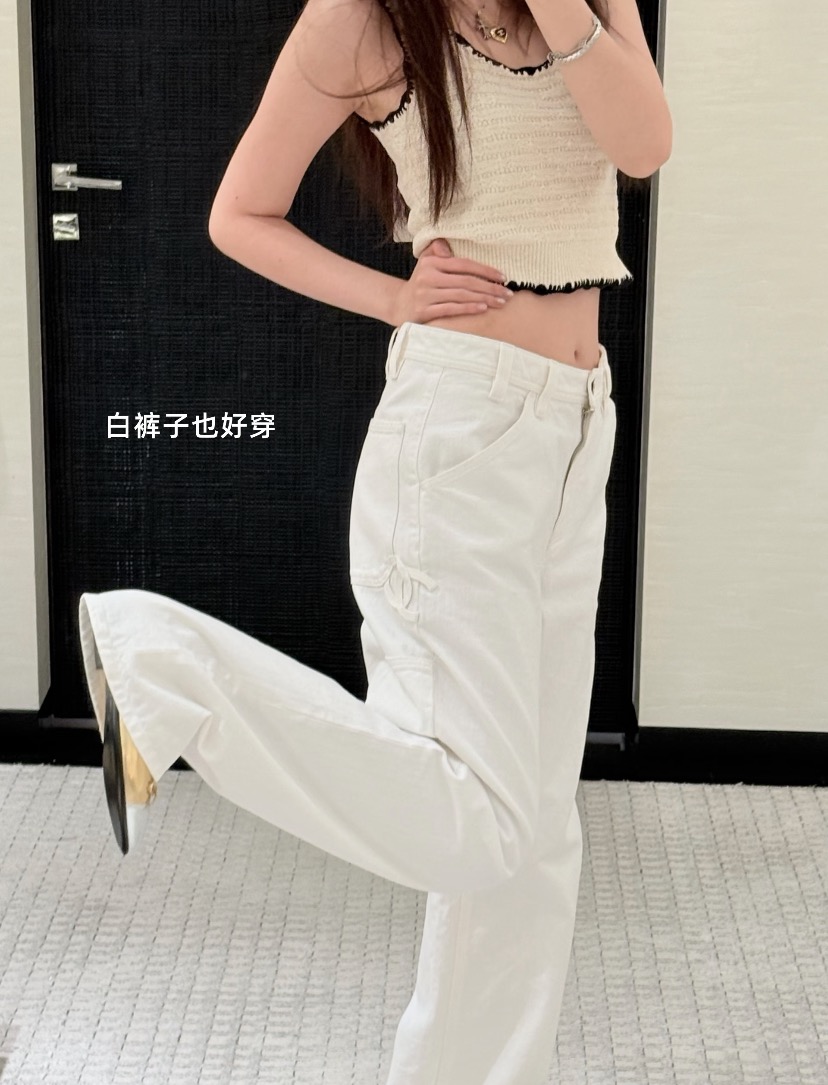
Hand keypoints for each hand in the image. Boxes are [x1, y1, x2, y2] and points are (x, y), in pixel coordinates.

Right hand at [388, 238, 513, 325]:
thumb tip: (447, 245)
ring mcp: (425, 295)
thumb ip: (437, 250)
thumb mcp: (426, 263)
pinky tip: (483, 309)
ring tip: (500, 303)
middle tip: (507, 294)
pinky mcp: (424, 312)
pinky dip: (468, 308)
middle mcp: (428, 277)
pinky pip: (451, 309)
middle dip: (490, 287)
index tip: (503, 277)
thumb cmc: (421, 283)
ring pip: (461, 295)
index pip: (464, 264)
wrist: (399, 305)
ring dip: (484, 299)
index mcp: (432, 263)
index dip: (485, 270)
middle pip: (466, 281)